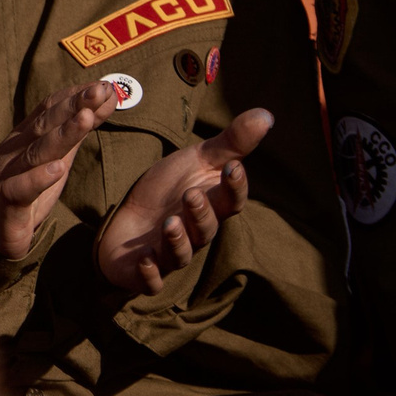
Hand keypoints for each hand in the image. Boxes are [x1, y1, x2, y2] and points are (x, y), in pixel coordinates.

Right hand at [0, 80, 116, 258]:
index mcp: (24, 138)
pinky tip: (57, 169)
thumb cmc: (28, 189)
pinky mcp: (6, 205)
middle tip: (99, 91)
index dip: (75, 96)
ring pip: (36, 153)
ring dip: (62, 134)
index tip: (103, 86)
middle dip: (73, 106)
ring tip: (85, 118)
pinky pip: (20, 190)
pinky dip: (38, 179)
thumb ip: (76, 132)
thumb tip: (105, 100)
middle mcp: (13, 152)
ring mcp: (6, 176)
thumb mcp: (56, 158)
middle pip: (45, 125)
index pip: (49, 110)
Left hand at [97, 108, 269, 294]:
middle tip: (193, 194)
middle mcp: (196, 233)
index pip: (231, 200)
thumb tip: (267, 114)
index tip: (233, 168)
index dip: (234, 187)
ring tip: (170, 222)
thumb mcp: (196, 161)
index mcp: (211, 207)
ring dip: (178, 240)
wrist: (127, 218)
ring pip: (181, 253)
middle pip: (207, 228)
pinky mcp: (144, 272)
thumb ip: (230, 143)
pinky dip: (150, 274)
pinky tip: (144, 259)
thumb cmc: (167, 189)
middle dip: (202, 213)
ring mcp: (170, 254)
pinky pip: (152, 280)